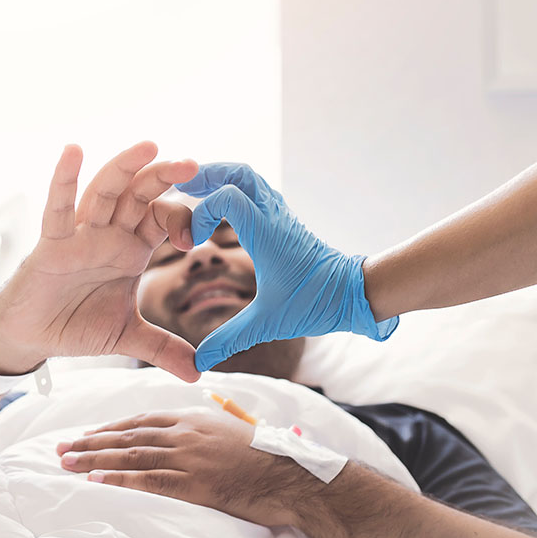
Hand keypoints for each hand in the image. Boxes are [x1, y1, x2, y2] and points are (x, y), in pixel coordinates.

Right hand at [0, 142, 200, 381]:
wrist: (32, 337)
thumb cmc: (75, 323)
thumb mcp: (127, 337)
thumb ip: (163, 348)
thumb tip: (198, 373)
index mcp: (131, 249)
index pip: (162, 219)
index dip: (182, 221)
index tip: (197, 240)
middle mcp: (109, 234)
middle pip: (139, 195)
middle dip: (164, 177)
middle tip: (191, 164)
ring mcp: (80, 234)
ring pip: (105, 191)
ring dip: (125, 167)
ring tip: (149, 146)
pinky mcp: (51, 243)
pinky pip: (58, 208)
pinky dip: (63, 180)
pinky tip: (72, 151)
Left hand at [56, 408, 320, 527]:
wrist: (295, 475)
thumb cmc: (268, 456)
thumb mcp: (232, 431)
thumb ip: (205, 429)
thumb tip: (189, 432)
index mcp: (193, 418)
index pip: (141, 420)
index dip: (110, 428)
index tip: (87, 434)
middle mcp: (185, 432)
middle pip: (127, 436)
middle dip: (91, 442)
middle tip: (61, 448)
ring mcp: (188, 456)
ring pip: (131, 456)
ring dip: (94, 459)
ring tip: (67, 463)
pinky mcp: (194, 482)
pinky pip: (149, 479)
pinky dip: (119, 479)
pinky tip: (96, 480)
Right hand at [176, 163, 398, 370]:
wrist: (355, 293)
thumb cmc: (315, 303)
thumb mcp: (267, 323)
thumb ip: (229, 339)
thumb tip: (198, 364)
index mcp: (266, 233)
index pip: (227, 196)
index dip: (200, 211)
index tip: (191, 241)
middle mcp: (273, 216)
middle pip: (238, 172)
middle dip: (207, 175)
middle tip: (181, 188)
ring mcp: (280, 215)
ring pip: (249, 177)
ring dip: (221, 178)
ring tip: (194, 191)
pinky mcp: (284, 221)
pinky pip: (257, 191)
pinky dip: (234, 190)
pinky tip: (221, 208)